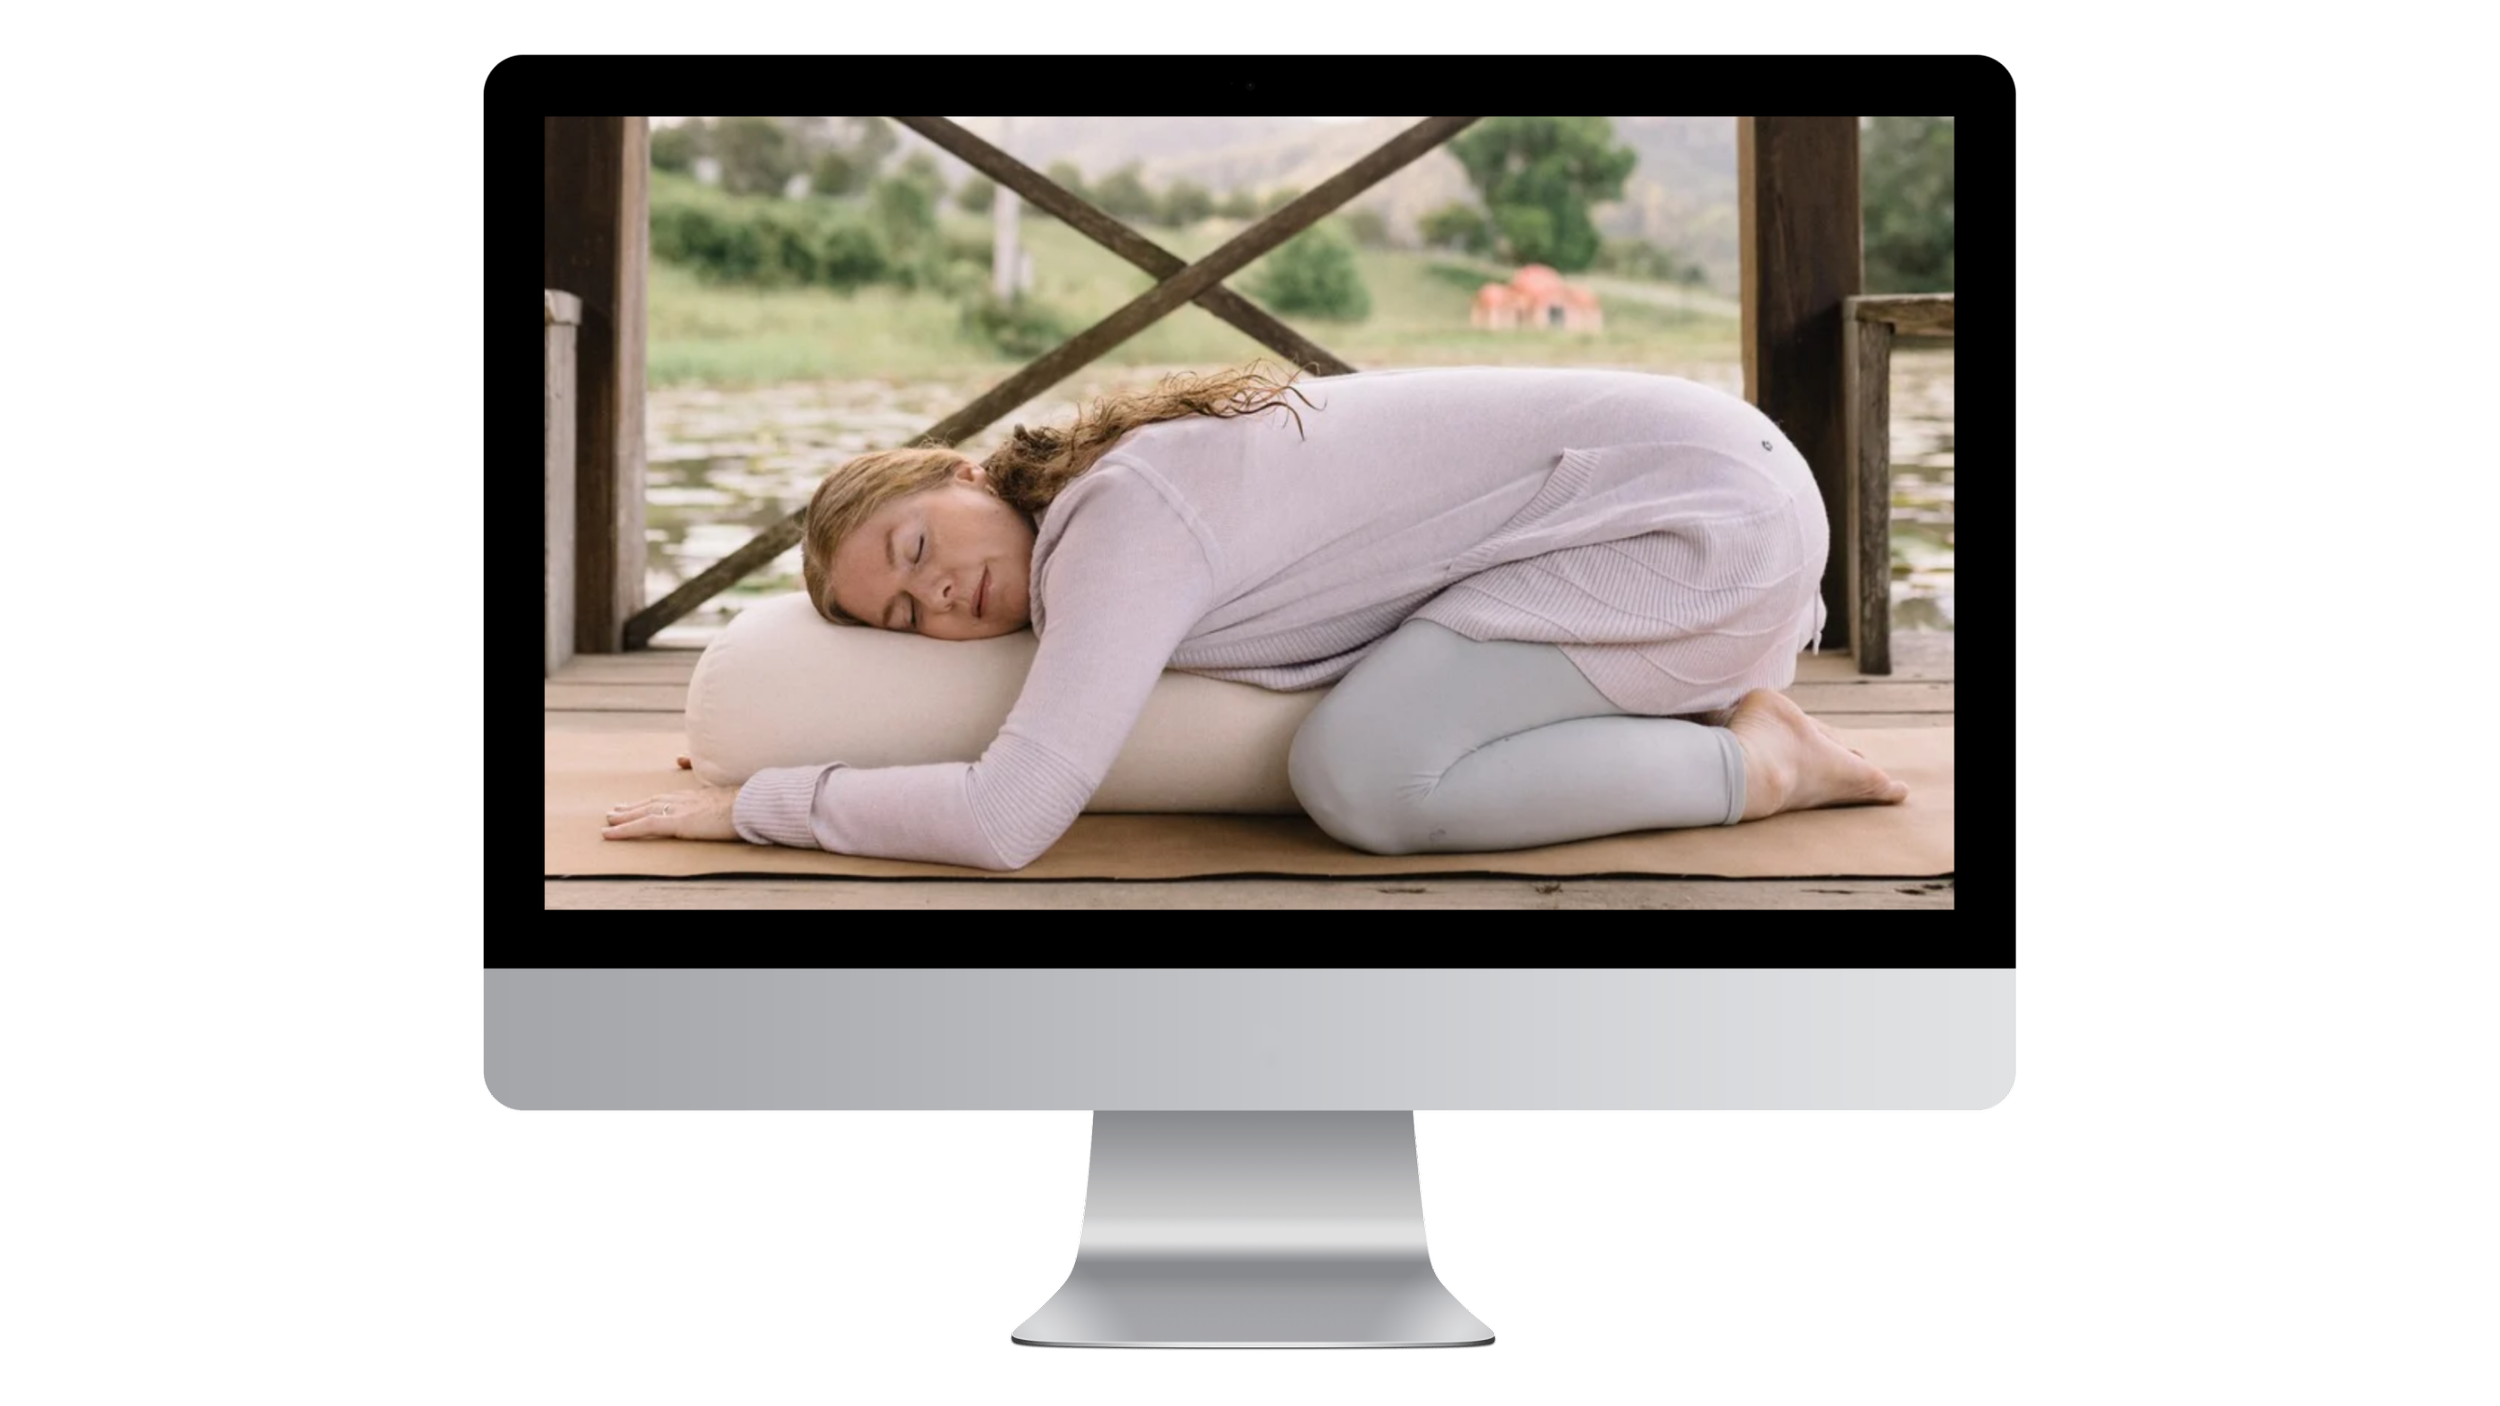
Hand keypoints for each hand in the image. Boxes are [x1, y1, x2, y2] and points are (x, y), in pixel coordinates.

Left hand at [603, 779, 741, 841]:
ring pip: (644, 811)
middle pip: (653, 801)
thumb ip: (729, 801)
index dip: (653, 801)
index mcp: (700, 796)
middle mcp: (686, 798)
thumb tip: (738, 804)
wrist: (755, 804)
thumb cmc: (752, 805)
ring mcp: (680, 808)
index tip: (641, 803)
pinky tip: (611, 833)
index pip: (670, 798)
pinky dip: (625, 829)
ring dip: (625, 816)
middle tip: (616, 811)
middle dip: (634, 806)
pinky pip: (644, 825)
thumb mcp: (738, 800)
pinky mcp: (677, 821)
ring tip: (610, 819)